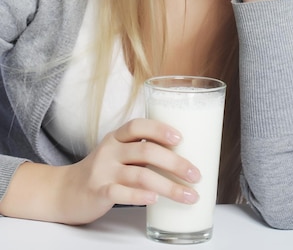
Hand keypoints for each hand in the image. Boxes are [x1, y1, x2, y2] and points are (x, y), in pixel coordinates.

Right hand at [0, 119, 200, 223]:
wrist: (65, 192)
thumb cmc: (102, 171)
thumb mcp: (119, 153)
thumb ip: (142, 151)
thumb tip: (185, 156)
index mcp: (117, 137)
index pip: (139, 125)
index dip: (160, 129)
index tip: (181, 138)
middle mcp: (110, 150)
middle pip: (146, 151)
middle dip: (175, 163)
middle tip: (195, 174)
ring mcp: (103, 171)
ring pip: (140, 175)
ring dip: (168, 186)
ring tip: (188, 195)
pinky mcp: (98, 192)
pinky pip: (120, 193)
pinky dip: (139, 196)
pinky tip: (154, 200)